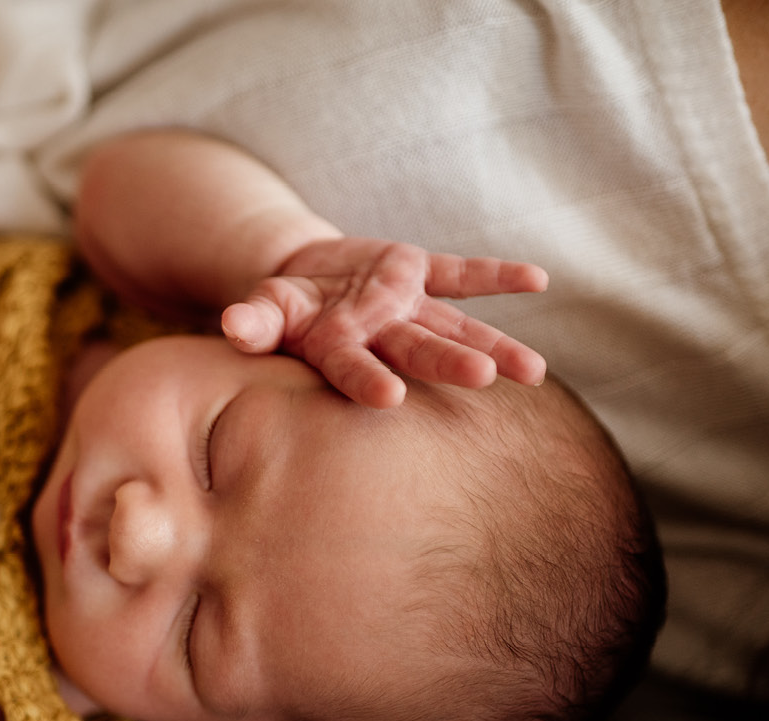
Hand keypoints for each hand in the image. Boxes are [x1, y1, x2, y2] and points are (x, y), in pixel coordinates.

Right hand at [220, 237, 547, 407]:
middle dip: (450, 364)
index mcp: (338, 351)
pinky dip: (498, 276)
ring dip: (495, 346)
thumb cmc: (281, 310)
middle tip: (484, 378)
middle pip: (419, 352)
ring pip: (455, 328)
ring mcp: (408, 308)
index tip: (391, 398)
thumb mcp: (261, 311)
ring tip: (534, 372)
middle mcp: (382, 337)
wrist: (311, 283)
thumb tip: (231, 326)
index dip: (369, 381)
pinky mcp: (423, 275)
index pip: (354, 369)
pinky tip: (537, 281)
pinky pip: (464, 277)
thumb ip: (252, 323)